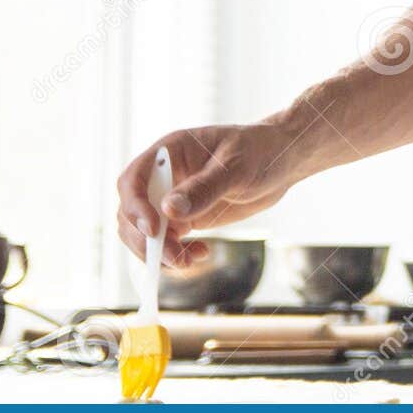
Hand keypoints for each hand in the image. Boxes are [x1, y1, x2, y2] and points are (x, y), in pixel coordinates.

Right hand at [115, 122, 293, 267]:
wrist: (281, 162)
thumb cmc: (260, 152)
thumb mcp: (235, 167)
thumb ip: (204, 188)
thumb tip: (168, 210)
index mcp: (170, 152)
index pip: (133, 180)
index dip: (134, 206)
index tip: (153, 230)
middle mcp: (164, 177)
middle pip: (131, 213)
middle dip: (146, 240)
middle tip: (175, 257)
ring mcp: (172, 199)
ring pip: (144, 233)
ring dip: (159, 253)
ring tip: (190, 260)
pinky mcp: (184, 219)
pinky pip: (166, 242)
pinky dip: (175, 255)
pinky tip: (201, 253)